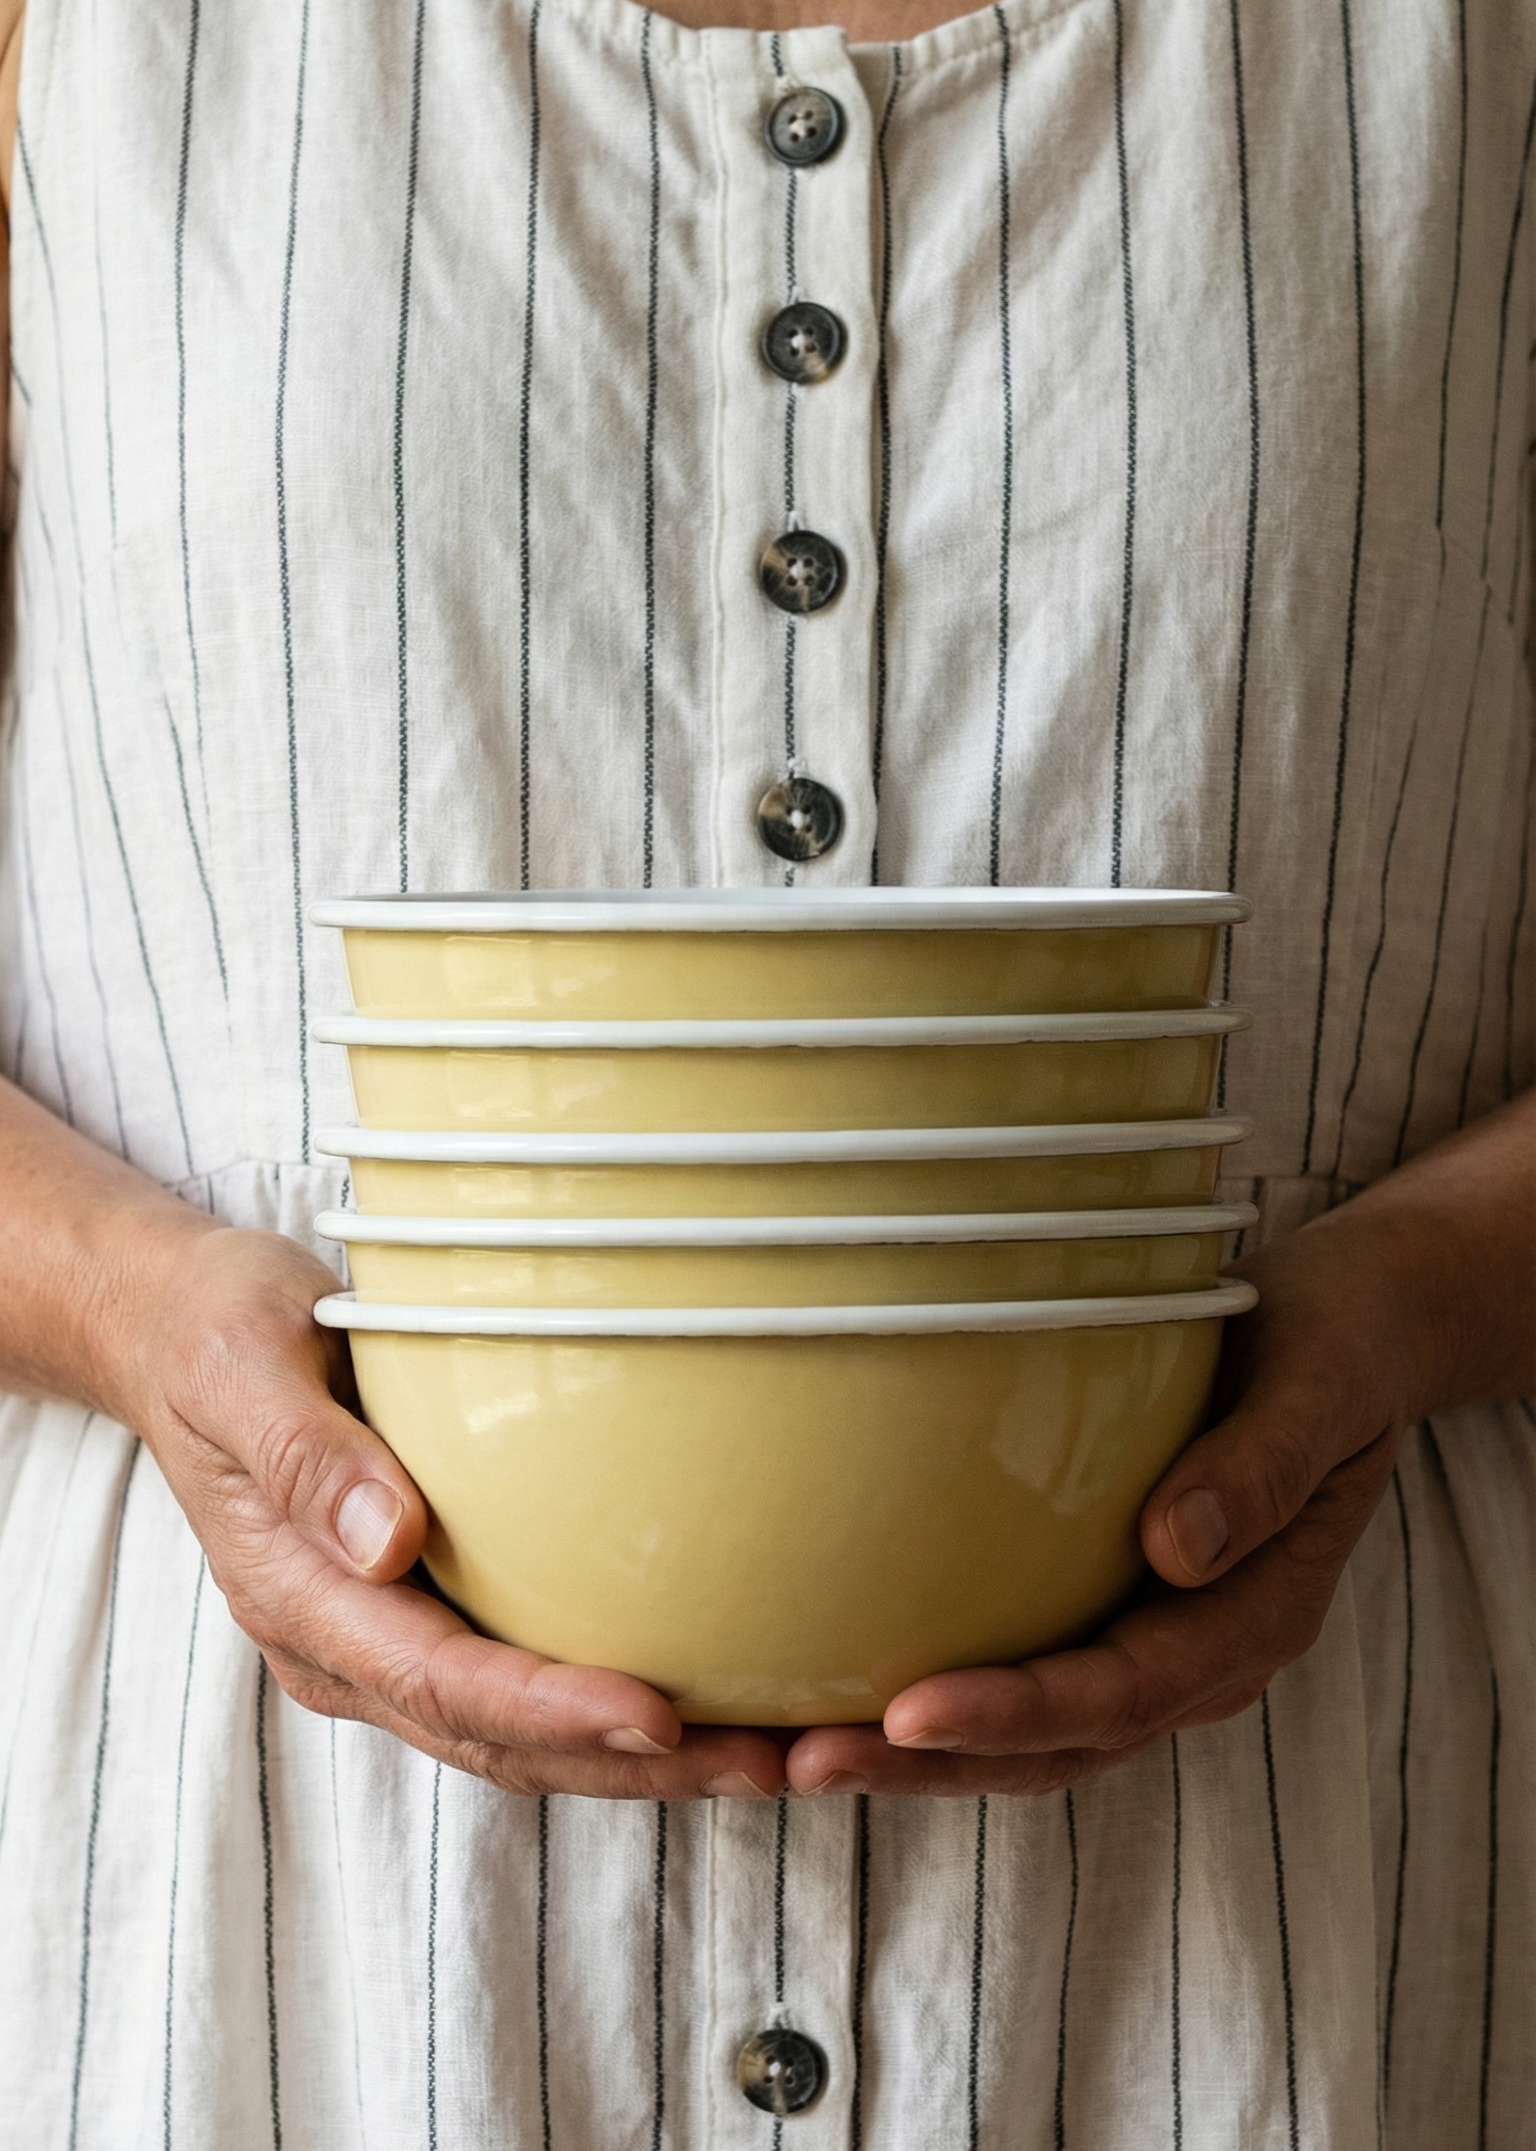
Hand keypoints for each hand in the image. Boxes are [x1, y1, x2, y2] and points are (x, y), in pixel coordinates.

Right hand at [116, 1225, 786, 1800]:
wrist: (179, 1332)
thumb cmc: (214, 1333)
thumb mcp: (242, 1364)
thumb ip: (307, 1457)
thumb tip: (393, 1543)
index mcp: (299, 1596)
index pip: (438, 1680)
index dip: (550, 1709)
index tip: (659, 1713)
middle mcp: (343, 1642)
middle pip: (497, 1737)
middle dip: (630, 1766)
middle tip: (762, 1764)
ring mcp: (383, 1638)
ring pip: (519, 1731)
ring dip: (639, 1757)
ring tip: (766, 1754)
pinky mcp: (422, 1611)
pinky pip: (521, 1682)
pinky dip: (612, 1702)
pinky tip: (706, 1688)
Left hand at [783, 1092, 1535, 1797]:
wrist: (1356, 1333)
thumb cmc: (1335, 1345)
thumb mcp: (1319, 1387)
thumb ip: (1258, 1471)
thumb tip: (1176, 1551)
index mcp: (1254, 1616)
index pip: (1122, 1690)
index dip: (1015, 1713)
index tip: (907, 1713)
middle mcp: (1198, 1652)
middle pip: (1055, 1742)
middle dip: (928, 1764)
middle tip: (802, 1760)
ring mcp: (1151, 1636)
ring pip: (1026, 1729)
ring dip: (912, 1752)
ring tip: (788, 1752)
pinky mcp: (1106, 1603)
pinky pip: (1017, 1665)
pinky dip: (930, 1693)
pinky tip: (833, 1681)